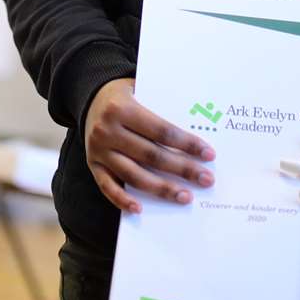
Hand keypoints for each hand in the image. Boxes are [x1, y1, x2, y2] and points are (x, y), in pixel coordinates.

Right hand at [84, 78, 214, 213]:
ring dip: (162, 188)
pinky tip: (140, 209)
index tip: (209, 155)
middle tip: (206, 179)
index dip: (187, 144)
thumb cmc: (125, 96)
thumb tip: (196, 132)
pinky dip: (122, 200)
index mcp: (122, 108)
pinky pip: (107, 187)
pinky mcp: (93, 165)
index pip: (162, 131)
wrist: (91, 98)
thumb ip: (161, 109)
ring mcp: (99, 150)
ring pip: (134, 175)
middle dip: (182, 169)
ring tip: (185, 196)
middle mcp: (107, 130)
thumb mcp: (141, 91)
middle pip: (151, 155)